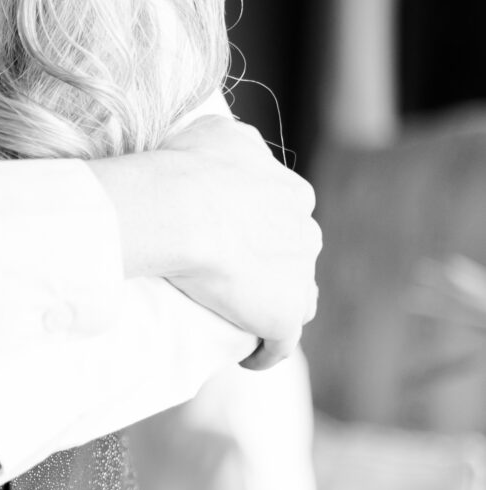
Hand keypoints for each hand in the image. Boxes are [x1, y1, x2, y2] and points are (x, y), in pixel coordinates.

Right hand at [90, 115, 319, 362]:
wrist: (181, 209)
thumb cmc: (190, 167)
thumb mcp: (217, 132)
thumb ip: (236, 142)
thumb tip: (229, 149)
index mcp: (294, 193)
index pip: (287, 214)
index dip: (262, 226)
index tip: (234, 236)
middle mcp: (306, 233)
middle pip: (296, 255)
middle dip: (274, 264)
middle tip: (231, 274)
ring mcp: (298, 278)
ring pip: (299, 298)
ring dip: (277, 305)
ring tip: (244, 316)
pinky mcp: (282, 316)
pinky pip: (281, 344)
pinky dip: (267, 351)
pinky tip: (248, 357)